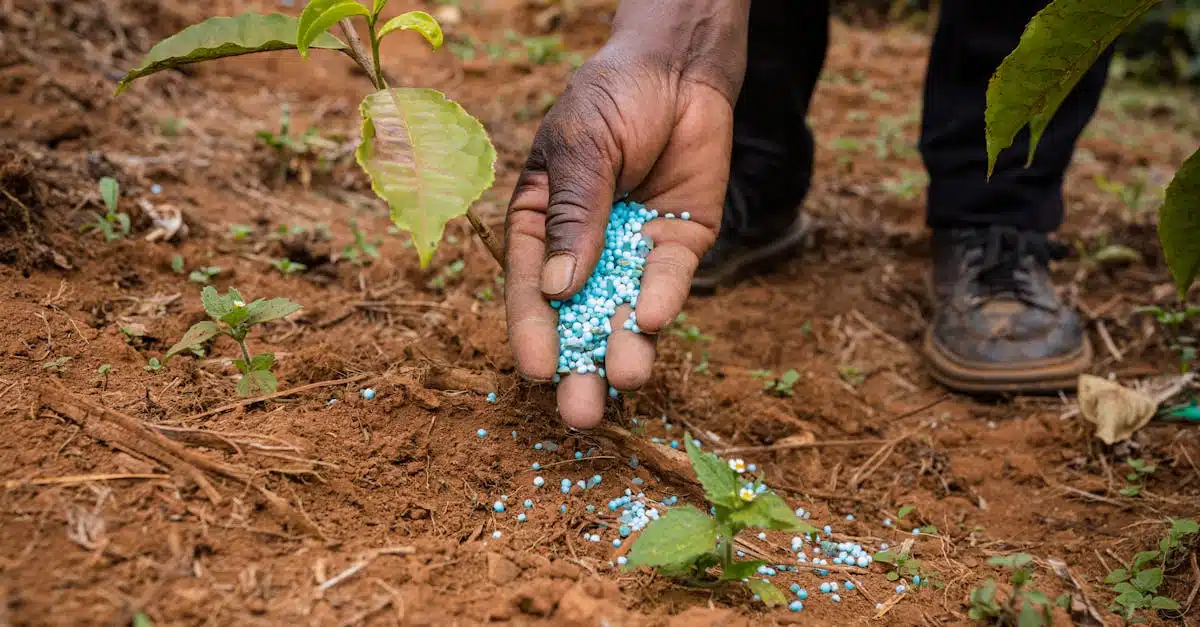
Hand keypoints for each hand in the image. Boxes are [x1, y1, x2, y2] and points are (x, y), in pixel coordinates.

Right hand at [504, 1, 749, 427]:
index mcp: (543, 224)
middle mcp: (586, 248)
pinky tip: (652, 322)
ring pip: (626, 310)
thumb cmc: (611, 98)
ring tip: (625, 381)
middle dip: (581, 364)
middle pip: (580, 316)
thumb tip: (559, 289)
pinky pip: (669, 279)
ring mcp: (633, 250)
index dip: (533, 329)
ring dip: (624, 347)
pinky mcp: (679, 245)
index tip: (536, 371)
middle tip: (580, 415)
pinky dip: (662, 300)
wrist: (679, 67)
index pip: (532, 286)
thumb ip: (574, 216)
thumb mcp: (581, 148)